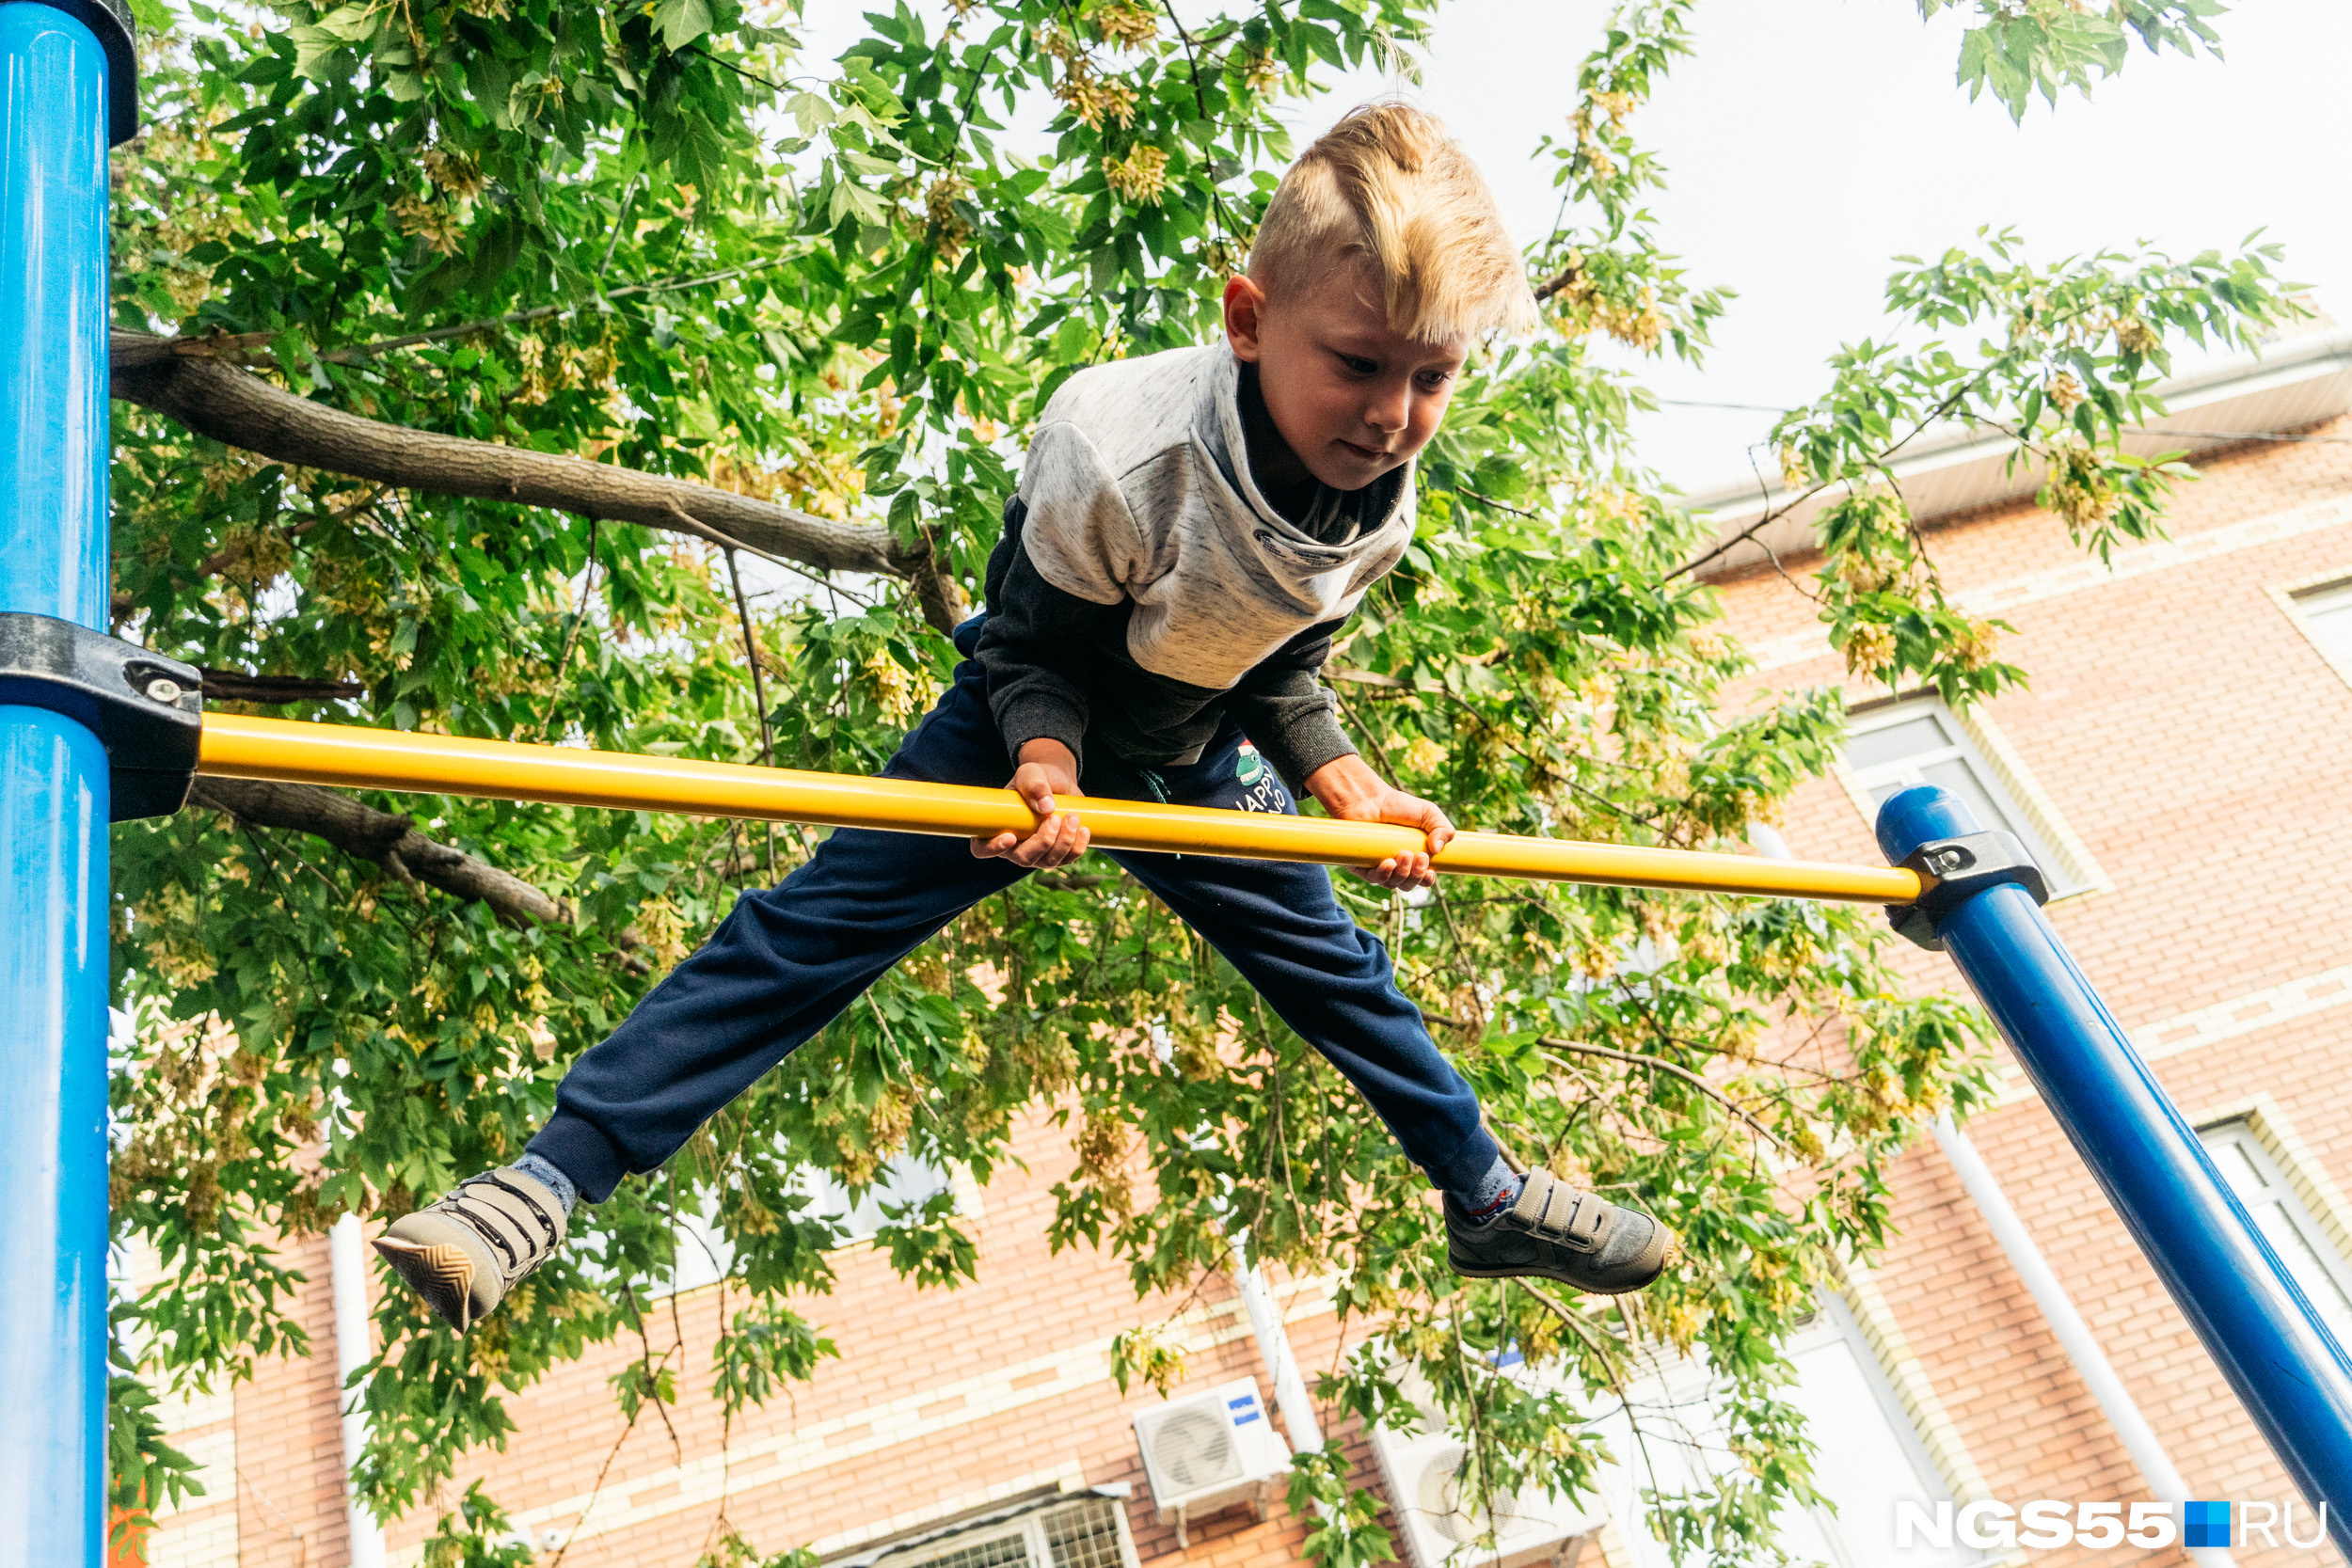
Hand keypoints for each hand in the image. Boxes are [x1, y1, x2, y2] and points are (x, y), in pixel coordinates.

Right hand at [971, 738, 1091, 868]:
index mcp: (996, 828)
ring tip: (1073, 817)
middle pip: (1024, 858)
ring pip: (1048, 862)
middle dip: (1043, 842)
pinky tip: (1083, 830)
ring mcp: (1037, 854)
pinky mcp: (1057, 854)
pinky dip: (1077, 847)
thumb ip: (1034, 785)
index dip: (992, 849)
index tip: (1010, 837)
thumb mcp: (1032, 773)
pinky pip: (1067, 859)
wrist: (1058, 782)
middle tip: (1055, 818)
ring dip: (1063, 843)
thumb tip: (1047, 807)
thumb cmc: (1037, 778)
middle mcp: (1014, 847)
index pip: (982, 848)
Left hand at [1302, 754, 1453, 890]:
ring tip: (1405, 854)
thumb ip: (1443, 828)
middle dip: (1416, 876)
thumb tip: (1437, 849)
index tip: (1430, 872)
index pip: (1422, 879)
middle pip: (1407, 884)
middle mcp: (1395, 866)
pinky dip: (1383, 875)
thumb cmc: (1398, 806)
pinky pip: (1372, 878)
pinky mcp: (1360, 865)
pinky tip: (1389, 863)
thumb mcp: (1429, 813)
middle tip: (1419, 857)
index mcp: (1413, 859)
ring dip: (1402, 874)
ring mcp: (1377, 867)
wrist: (1369, 799)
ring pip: (1391, 884)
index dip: (1426, 880)